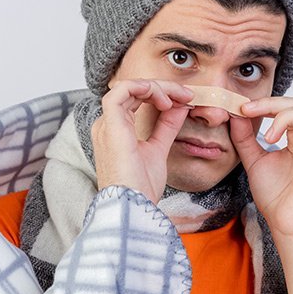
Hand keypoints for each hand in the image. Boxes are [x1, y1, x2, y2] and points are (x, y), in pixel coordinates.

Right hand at [92, 79, 193, 204]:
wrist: (134, 207)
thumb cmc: (142, 188)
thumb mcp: (159, 150)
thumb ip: (167, 126)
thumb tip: (180, 106)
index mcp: (115, 132)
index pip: (134, 99)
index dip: (160, 94)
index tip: (185, 101)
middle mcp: (106, 126)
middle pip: (132, 91)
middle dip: (162, 88)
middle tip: (186, 95)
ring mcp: (106, 125)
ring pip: (128, 87)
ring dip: (155, 86)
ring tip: (176, 98)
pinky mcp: (110, 126)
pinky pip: (120, 92)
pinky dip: (142, 87)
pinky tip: (161, 97)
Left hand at [232, 97, 292, 240]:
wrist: (286, 222)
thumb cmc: (275, 198)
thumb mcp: (253, 161)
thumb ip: (245, 138)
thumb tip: (236, 114)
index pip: (285, 110)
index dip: (265, 105)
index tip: (243, 109)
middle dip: (271, 103)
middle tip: (248, 110)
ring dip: (285, 114)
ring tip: (269, 137)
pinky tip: (288, 130)